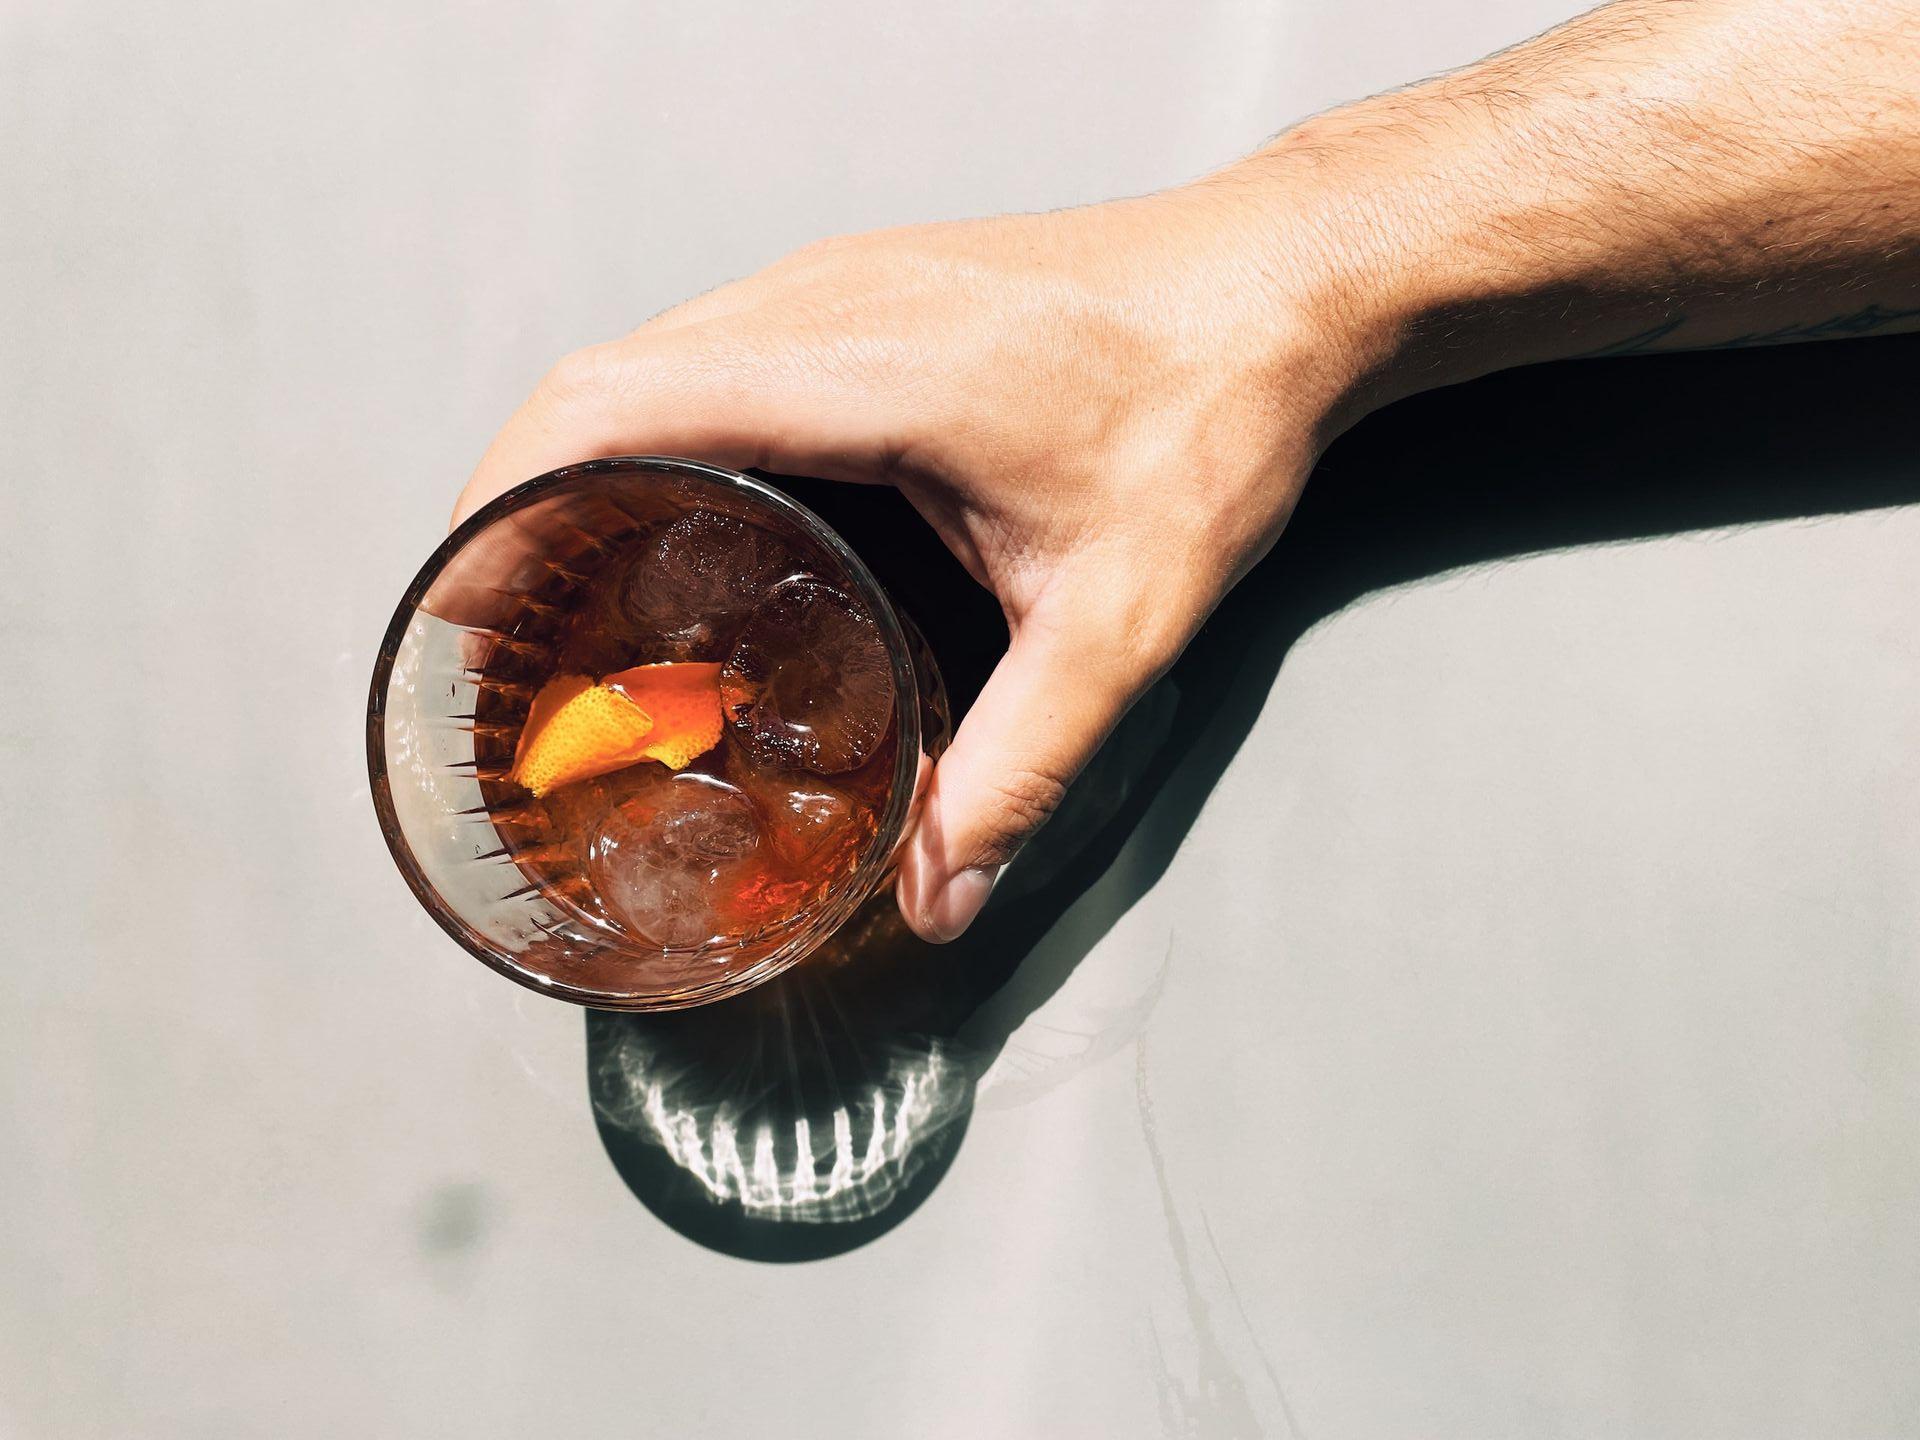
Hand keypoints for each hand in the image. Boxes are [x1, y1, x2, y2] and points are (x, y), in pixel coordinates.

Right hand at [453, 185, 1388, 940]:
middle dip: (515, 508)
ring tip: (561, 597)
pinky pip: (709, 355)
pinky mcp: (864, 295)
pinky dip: (650, 437)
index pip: (608, 403)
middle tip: (499, 642)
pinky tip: (671, 526)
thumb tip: (941, 891)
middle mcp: (822, 302)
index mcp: (858, 363)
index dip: (502, 505)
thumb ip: (1021, 767)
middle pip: (596, 383)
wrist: (1282, 286)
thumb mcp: (1120, 619)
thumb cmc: (1210, 410)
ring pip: (645, 361)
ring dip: (578, 468)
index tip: (462, 610)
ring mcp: (838, 284)